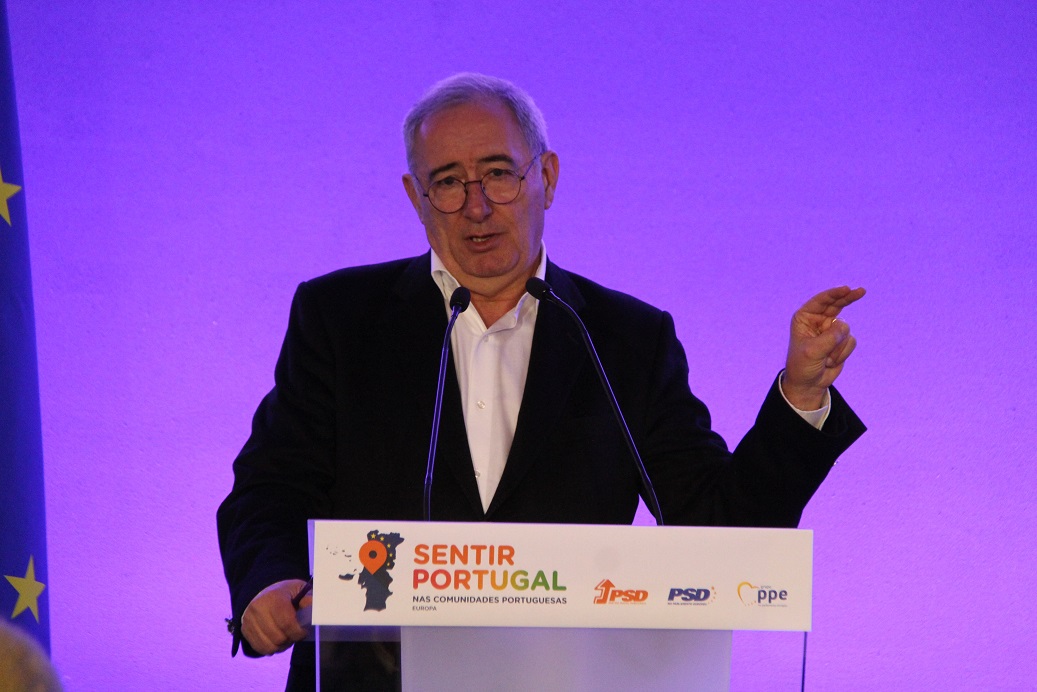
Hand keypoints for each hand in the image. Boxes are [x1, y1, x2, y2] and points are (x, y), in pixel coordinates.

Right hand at [241, 579, 311, 655]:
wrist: (264, 591)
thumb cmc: (285, 593)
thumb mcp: (299, 589)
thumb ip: (308, 599)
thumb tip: (313, 608)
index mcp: (274, 597)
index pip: (287, 623)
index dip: (298, 632)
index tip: (304, 631)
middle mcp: (258, 608)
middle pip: (278, 638)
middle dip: (290, 639)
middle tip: (295, 634)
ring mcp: (248, 620)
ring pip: (269, 646)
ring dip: (281, 646)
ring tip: (287, 637)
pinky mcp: (245, 629)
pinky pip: (259, 648)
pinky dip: (271, 648)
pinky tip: (276, 640)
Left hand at [783, 286, 865, 409]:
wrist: (808, 383)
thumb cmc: (803, 365)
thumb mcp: (813, 351)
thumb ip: (829, 338)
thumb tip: (845, 326)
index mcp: (804, 318)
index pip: (821, 301)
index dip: (834, 294)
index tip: (846, 289)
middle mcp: (818, 320)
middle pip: (837, 304)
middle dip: (848, 298)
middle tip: (861, 291)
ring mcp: (830, 330)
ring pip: (845, 329)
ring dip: (837, 347)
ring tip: (825, 358)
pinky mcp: (840, 340)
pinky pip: (850, 341)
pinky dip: (842, 353)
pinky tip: (830, 361)